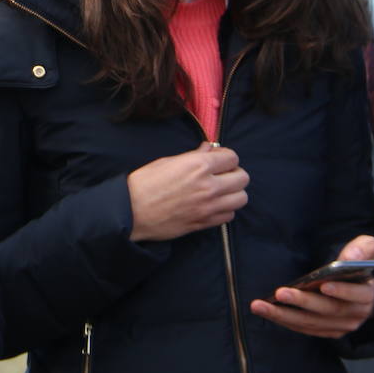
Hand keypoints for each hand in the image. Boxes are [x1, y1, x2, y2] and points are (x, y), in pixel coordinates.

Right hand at [127, 142, 247, 241]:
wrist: (130, 211)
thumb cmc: (144, 183)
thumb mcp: (167, 162)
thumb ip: (193, 156)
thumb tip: (210, 149)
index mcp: (198, 166)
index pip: (232, 157)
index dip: (226, 157)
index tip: (217, 159)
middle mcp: (208, 186)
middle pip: (243, 178)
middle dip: (234, 173)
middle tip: (221, 175)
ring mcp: (208, 206)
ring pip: (241, 198)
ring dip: (233, 193)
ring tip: (219, 191)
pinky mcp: (204, 223)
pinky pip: (229, 215)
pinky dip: (225, 209)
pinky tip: (212, 205)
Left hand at [251, 235, 373, 337]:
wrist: (353, 281)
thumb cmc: (356, 262)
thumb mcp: (365, 248)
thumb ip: (361, 249)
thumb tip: (351, 258)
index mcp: (367, 294)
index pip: (358, 295)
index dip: (342, 291)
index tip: (324, 285)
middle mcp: (356, 314)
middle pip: (328, 309)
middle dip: (303, 302)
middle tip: (281, 293)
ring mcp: (340, 325)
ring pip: (311, 322)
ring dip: (284, 315)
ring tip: (260, 305)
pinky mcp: (325, 330)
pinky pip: (303, 328)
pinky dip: (284, 321)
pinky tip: (266, 311)